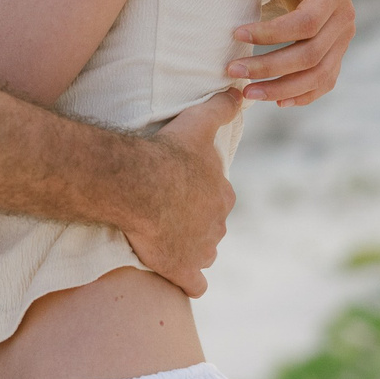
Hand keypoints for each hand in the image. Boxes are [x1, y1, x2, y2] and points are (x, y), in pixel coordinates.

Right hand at [119, 88, 241, 296]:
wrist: (140, 184)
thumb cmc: (168, 152)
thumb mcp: (198, 122)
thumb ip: (221, 107)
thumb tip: (240, 93)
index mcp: (222, 194)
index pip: (218, 197)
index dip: (199, 194)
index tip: (179, 189)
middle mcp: (218, 224)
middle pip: (211, 226)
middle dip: (195, 222)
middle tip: (168, 213)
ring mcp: (202, 250)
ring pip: (203, 253)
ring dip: (190, 249)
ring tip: (165, 239)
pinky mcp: (183, 270)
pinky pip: (194, 285)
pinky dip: (188, 282)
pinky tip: (177, 275)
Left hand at [231, 0, 355, 105]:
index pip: (305, 23)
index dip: (272, 33)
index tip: (236, 32)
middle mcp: (345, 19)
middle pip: (310, 55)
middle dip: (270, 67)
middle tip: (232, 70)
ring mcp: (343, 39)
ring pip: (318, 75)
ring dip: (283, 89)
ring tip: (248, 93)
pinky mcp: (336, 52)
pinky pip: (325, 81)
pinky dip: (303, 95)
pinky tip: (276, 101)